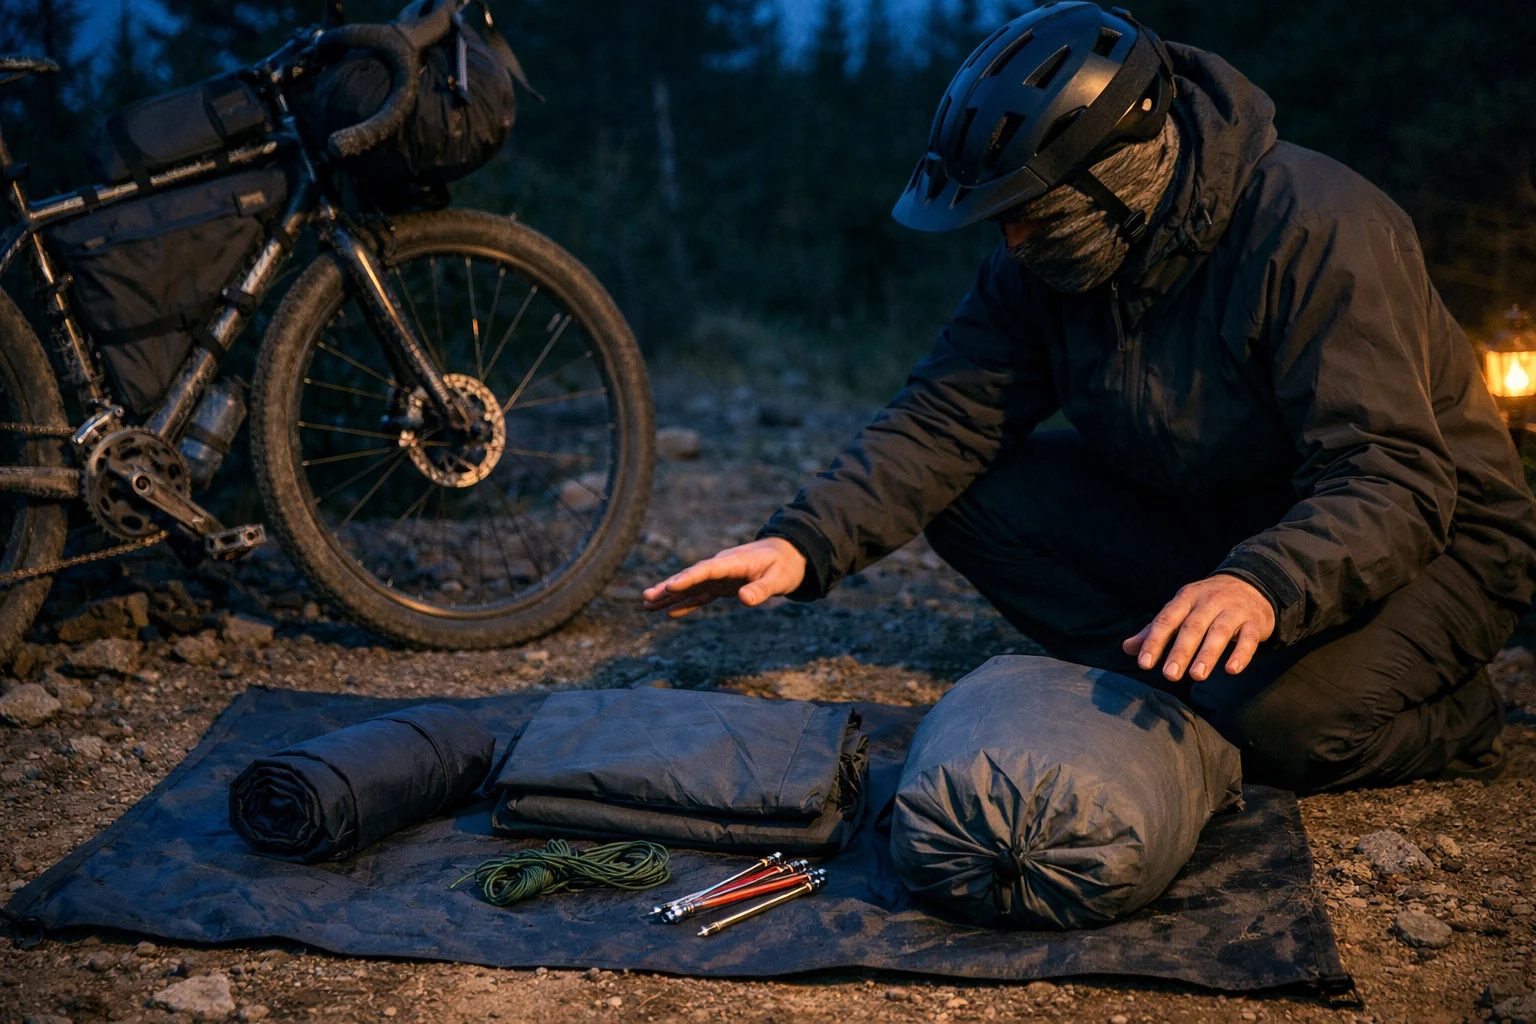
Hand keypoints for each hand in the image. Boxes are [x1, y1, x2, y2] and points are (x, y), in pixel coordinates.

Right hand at [642, 537, 807, 618]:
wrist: (789, 555)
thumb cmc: (784, 566)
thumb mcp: (779, 579)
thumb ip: (761, 589)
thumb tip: (745, 600)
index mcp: (733, 562)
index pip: (707, 570)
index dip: (688, 578)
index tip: (670, 586)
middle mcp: (721, 567)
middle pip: (691, 577)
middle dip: (669, 587)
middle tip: (647, 597)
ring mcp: (719, 576)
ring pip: (690, 586)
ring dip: (670, 595)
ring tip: (647, 604)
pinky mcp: (722, 585)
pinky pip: (700, 594)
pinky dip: (685, 603)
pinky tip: (669, 612)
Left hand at [1122, 575, 1275, 682]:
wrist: (1251, 584)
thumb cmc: (1207, 603)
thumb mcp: (1180, 610)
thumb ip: (1155, 630)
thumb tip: (1127, 648)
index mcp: (1185, 599)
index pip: (1166, 620)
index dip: (1154, 641)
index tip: (1144, 664)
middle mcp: (1208, 602)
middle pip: (1192, 628)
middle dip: (1180, 652)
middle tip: (1170, 676)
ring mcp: (1232, 611)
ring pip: (1219, 632)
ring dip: (1207, 654)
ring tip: (1197, 676)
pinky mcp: (1254, 622)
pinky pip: (1248, 638)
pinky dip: (1241, 654)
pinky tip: (1232, 670)